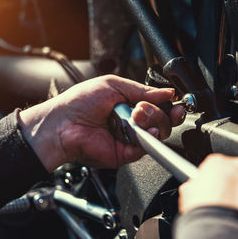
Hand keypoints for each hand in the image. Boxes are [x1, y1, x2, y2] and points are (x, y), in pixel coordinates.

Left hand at [18, 75, 184, 171]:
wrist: (63, 124)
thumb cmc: (80, 102)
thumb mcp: (114, 85)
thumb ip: (142, 90)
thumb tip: (167, 92)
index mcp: (131, 105)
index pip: (159, 106)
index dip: (169, 105)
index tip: (174, 102)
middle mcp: (133, 122)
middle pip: (164, 120)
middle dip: (160, 111)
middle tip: (142, 107)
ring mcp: (131, 138)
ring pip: (159, 132)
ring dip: (153, 120)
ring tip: (135, 115)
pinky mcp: (127, 153)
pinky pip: (147, 147)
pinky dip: (149, 136)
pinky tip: (142, 128)